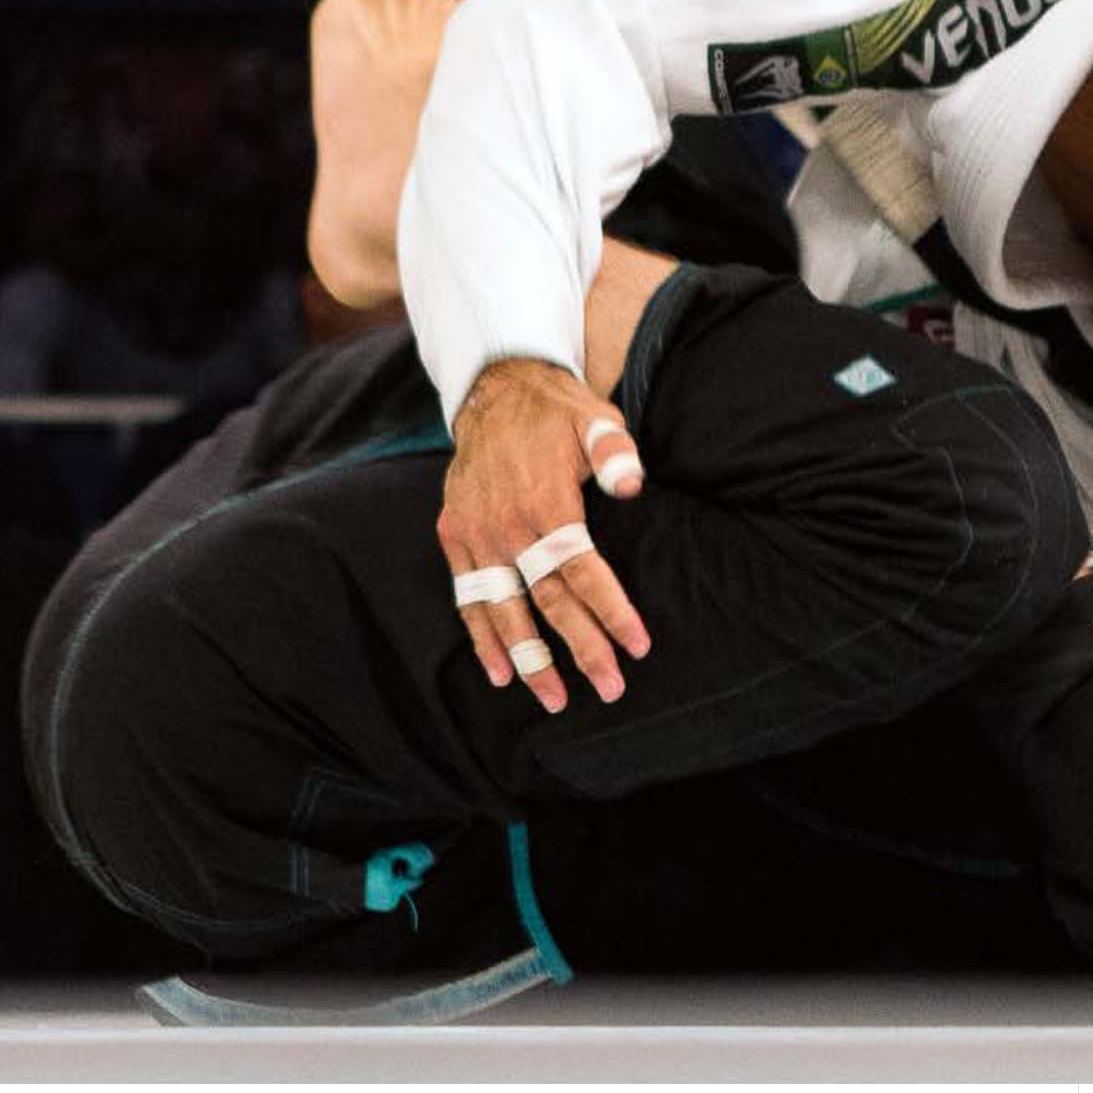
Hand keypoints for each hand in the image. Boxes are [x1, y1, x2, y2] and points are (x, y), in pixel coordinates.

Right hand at [441, 358, 651, 714]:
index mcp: (546, 502)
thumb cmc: (557, 412)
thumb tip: (633, 486)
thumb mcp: (595, 419)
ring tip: (554, 699)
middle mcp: (506, 526)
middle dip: (581, 648)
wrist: (492, 393)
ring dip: (529, 659)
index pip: (584, 571)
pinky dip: (482, 636)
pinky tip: (499, 673)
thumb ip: (616, 452)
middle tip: (610, 688)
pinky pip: (468, 597)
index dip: (611, 611)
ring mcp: (476, 535)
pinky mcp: (455, 537)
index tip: (638, 645)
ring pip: (504, 609)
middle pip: (549, 601)